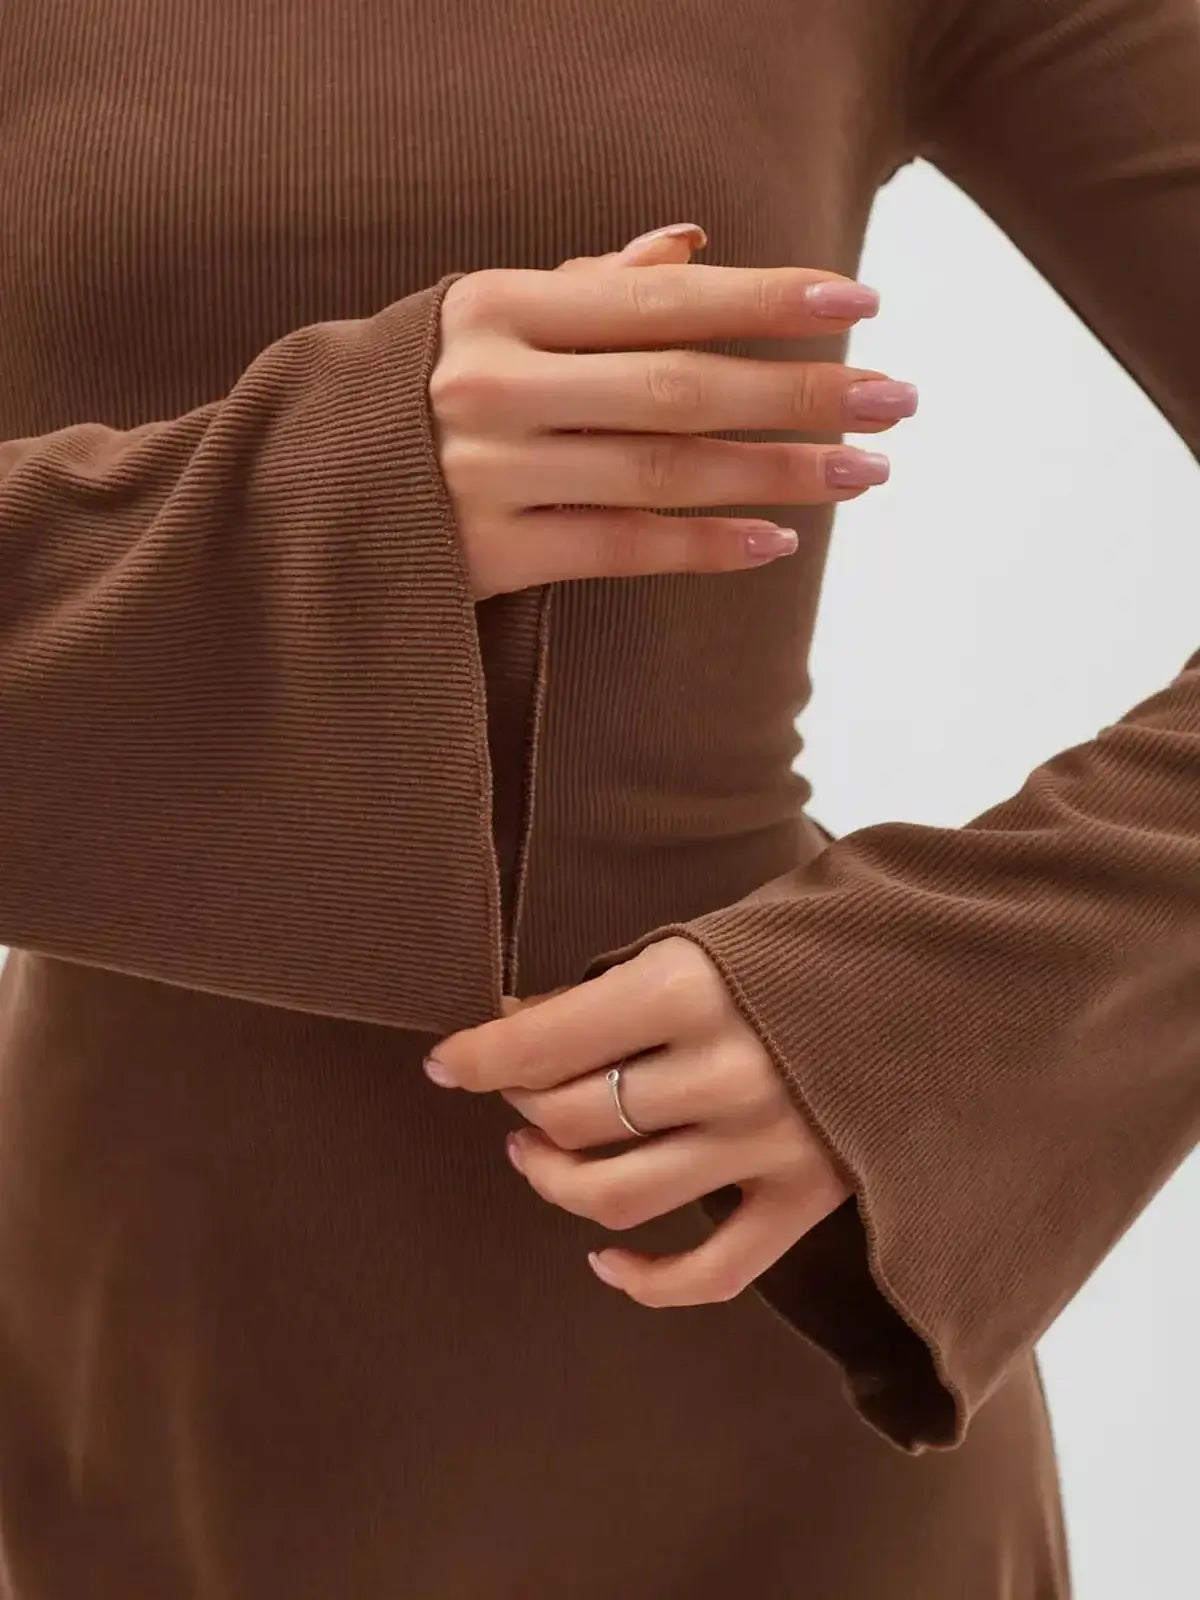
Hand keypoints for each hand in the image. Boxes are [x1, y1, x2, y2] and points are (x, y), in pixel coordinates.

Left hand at [422, 937, 850, 1305]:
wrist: (943, 982)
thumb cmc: (812, 946)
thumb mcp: (711, 937)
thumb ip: (622, 986)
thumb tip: (520, 1020)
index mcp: (693, 989)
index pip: (546, 1041)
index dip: (478, 1055)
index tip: (444, 1061)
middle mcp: (724, 1073)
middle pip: (571, 1119)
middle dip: (520, 1103)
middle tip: (515, 1089)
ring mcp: (767, 1145)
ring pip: (616, 1197)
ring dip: (555, 1180)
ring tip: (539, 1153)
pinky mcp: (805, 1200)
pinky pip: (707, 1273)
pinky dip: (644, 1280)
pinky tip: (605, 1258)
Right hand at [431, 223, 915, 599]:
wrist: (287, 498)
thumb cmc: (404, 397)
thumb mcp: (476, 319)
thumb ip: (583, 289)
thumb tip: (693, 246)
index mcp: (496, 306)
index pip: (662, 298)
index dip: (767, 299)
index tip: (859, 304)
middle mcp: (491, 384)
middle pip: (681, 386)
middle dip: (801, 391)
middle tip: (896, 399)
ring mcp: (487, 475)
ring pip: (664, 471)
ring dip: (777, 470)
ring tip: (864, 470)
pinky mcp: (484, 558)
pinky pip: (620, 549)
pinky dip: (705, 546)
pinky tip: (778, 539)